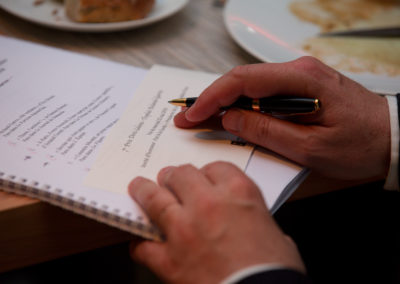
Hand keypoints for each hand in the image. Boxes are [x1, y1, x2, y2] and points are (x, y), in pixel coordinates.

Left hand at [128, 162, 304, 283]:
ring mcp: (184, 230)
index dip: (207, 172)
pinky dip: (140, 243)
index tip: (203, 177)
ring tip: (139, 188)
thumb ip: (255, 220)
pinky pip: (144, 245)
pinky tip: (140, 242)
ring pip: (154, 198)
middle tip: (170, 179)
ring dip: (145, 191)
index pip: (215, 167)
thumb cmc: (274, 269)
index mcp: (238, 192)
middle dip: (174, 176)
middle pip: (181, 175)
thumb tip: (250, 225)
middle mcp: (207, 204)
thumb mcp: (274, 232)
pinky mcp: (169, 260)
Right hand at [174, 57, 390, 180]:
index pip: (243, 81)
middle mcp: (297, 71)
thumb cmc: (360, 144)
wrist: (394, 138)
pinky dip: (242, 106)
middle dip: (211, 100)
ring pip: (250, 86)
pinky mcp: (299, 88)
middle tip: (186, 119)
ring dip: (224, 104)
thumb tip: (230, 119)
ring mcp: (298, 78)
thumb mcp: (311, 147)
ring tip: (200, 121)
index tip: (191, 116)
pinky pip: (263, 94)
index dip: (211, 98)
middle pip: (242, 80)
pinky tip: (229, 119)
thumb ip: (266, 131)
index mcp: (301, 79)